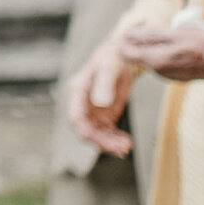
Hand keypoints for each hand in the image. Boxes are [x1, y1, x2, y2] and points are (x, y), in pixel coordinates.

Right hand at [65, 41, 133, 156]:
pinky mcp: (105, 115)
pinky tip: (126, 142)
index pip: (76, 117)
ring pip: (97, 135)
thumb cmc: (113, 56)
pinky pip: (107, 133)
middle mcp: (83, 104)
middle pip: (87, 130)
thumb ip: (104, 84)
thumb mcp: (109, 67)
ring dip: (110, 144)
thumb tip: (100, 103)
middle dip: (102, 142)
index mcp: (78, 91)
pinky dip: (115, 140)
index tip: (98, 140)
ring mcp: (94, 111)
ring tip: (127, 146)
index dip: (85, 131)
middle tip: (122, 148)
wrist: (124, 56)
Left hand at [118, 24, 203, 82]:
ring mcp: (169, 76)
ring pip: (151, 57)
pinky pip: (164, 61)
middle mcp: (159, 72)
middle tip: (149, 24)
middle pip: (137, 54)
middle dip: (139, 39)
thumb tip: (127, 34)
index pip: (125, 51)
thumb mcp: (176, 33)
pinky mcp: (179, 76)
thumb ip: (149, 35)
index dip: (126, 36)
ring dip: (154, 44)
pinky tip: (178, 44)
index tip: (136, 24)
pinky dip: (165, 51)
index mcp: (155, 61)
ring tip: (168, 32)